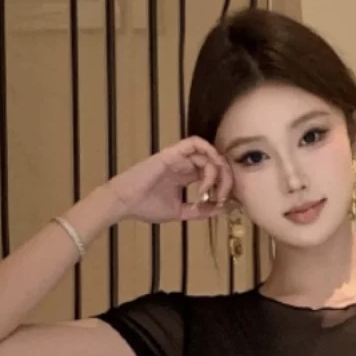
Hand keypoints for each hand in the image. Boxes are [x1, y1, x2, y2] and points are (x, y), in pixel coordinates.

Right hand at [105, 138, 233, 225]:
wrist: (125, 202)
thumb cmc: (146, 207)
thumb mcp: (180, 212)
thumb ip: (199, 211)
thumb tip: (221, 210)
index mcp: (186, 176)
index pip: (213, 174)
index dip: (225, 186)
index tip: (229, 203)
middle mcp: (185, 165)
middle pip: (215, 163)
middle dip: (226, 179)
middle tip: (224, 197)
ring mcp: (179, 158)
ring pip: (209, 154)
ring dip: (218, 172)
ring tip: (214, 192)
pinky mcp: (173, 153)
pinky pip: (195, 143)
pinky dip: (208, 152)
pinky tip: (210, 171)